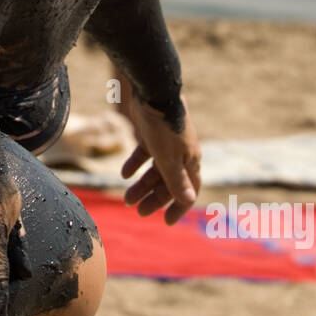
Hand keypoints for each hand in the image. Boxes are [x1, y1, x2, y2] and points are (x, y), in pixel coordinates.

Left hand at [120, 93, 199, 224]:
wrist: (154, 93)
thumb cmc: (165, 127)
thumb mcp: (169, 158)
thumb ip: (177, 180)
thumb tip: (189, 200)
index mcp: (190, 161)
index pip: (189, 190)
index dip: (179, 207)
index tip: (167, 222)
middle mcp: (181, 154)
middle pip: (169, 183)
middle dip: (154, 199)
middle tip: (138, 212)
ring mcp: (166, 144)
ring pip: (155, 170)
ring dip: (142, 185)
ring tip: (126, 200)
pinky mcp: (152, 133)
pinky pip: (145, 154)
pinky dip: (135, 164)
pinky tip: (124, 174)